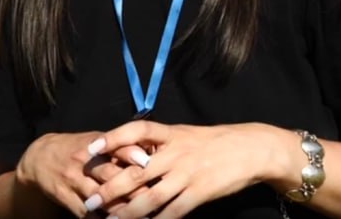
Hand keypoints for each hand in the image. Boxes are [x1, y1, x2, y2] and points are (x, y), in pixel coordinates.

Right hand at [16, 131, 156, 216]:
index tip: (149, 162)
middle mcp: (84, 162)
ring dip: (121, 209)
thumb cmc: (75, 148)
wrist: (39, 158)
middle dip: (133, 187)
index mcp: (95, 145)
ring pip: (100, 198)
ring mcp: (74, 181)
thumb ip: (118, 146)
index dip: (131, 154)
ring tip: (141, 215)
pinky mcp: (67, 198)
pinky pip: (87, 213)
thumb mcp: (94, 140)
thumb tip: (150, 151)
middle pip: (110, 175)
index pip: (115, 148)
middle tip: (153, 196)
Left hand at [86, 121, 285, 218]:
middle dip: (110, 188)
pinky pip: (173, 212)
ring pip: (150, 197)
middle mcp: (175, 152)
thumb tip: (133, 151)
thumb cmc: (216, 141)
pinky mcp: (199, 192)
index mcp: (171, 133)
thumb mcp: (187, 134)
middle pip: (136, 171)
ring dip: (127, 212)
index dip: (113, 137)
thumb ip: (162, 142)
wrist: (251, 149)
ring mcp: (187, 174)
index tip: (91, 148)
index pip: (137, 130)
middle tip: (89, 201)